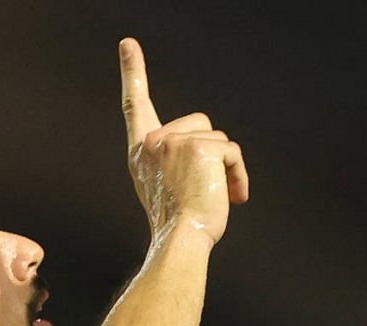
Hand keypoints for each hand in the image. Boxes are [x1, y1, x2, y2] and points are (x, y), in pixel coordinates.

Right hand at [119, 37, 248, 245]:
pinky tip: (232, 197)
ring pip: (218, 139)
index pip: (136, 106)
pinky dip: (237, 175)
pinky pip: (231, 152)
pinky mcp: (200, 147)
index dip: (132, 73)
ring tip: (214, 197)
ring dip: (226, 169)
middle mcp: (153, 142)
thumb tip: (215, 161)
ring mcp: (175, 142)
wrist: (180, 241)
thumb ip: (175, 162)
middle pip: (199, 125)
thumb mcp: (166, 188)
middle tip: (204, 189)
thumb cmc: (177, 225)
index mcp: (141, 153)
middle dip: (211, 154)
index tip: (128, 44)